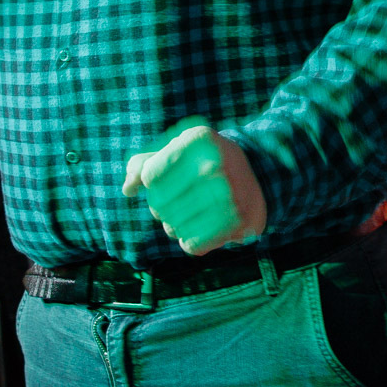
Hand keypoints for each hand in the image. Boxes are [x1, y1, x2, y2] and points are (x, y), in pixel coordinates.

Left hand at [121, 122, 267, 255]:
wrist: (260, 173)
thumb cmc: (206, 159)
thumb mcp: (177, 147)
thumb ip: (144, 163)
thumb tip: (127, 189)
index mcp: (198, 141)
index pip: (150, 176)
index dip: (154, 180)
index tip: (170, 175)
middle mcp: (214, 166)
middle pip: (158, 205)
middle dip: (162, 205)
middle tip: (181, 196)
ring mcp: (227, 196)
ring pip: (172, 228)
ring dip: (176, 224)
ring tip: (193, 211)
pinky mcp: (237, 223)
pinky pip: (191, 246)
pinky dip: (191, 240)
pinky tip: (204, 224)